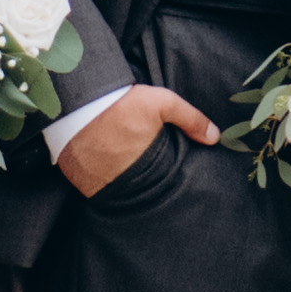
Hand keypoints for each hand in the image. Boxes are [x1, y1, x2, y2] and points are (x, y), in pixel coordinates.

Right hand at [60, 82, 220, 199]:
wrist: (73, 102)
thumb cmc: (120, 103)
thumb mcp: (161, 103)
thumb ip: (191, 120)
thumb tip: (216, 138)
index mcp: (146, 166)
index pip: (162, 184)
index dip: (162, 176)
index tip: (160, 166)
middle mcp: (122, 181)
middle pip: (138, 189)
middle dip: (141, 180)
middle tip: (138, 164)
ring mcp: (98, 184)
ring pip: (115, 189)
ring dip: (117, 179)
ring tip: (118, 162)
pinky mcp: (78, 182)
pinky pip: (92, 186)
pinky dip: (97, 178)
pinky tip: (99, 163)